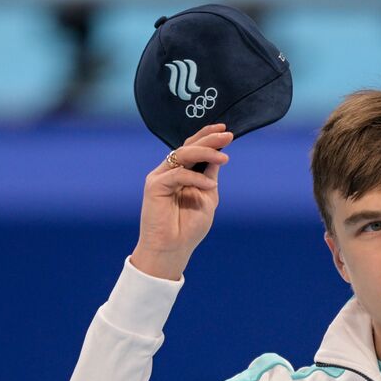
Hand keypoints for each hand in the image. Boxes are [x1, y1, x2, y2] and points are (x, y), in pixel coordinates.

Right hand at [132, 123, 233, 279]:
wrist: (172, 249)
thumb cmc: (189, 228)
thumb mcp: (207, 198)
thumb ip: (210, 177)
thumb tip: (219, 156)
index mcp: (182, 174)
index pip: (193, 148)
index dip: (208, 137)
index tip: (225, 131)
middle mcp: (170, 172)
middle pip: (188, 147)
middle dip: (208, 139)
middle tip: (226, 135)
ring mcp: (160, 176)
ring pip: (182, 155)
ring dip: (205, 152)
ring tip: (224, 157)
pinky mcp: (154, 185)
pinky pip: (178, 174)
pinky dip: (195, 178)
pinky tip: (210, 185)